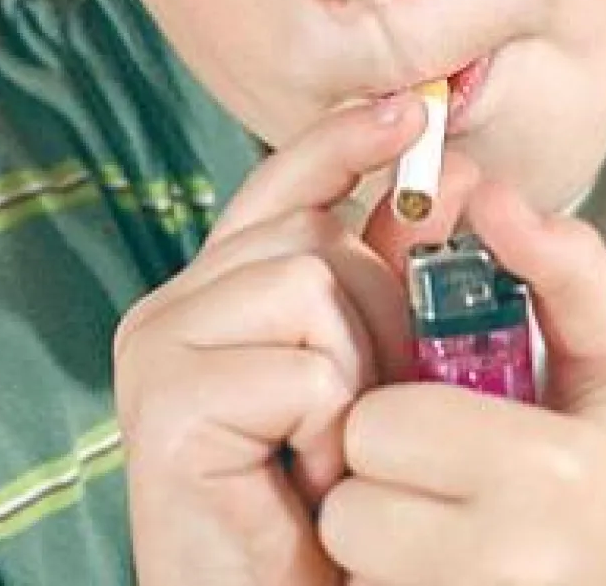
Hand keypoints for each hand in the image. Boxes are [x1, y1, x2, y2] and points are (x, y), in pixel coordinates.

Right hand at [113, 95, 475, 585]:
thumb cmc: (337, 497)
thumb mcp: (376, 367)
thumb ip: (390, 276)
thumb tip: (445, 176)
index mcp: (221, 288)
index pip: (284, 185)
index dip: (344, 141)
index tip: (410, 108)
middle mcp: (177, 305)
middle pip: (314, 234)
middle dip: (380, 317)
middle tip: (364, 410)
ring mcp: (160, 348)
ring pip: (310, 284)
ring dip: (358, 378)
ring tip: (333, 452)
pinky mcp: (165, 406)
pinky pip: (301, 366)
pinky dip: (335, 430)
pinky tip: (310, 482)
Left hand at [319, 179, 605, 585]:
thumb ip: (563, 263)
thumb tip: (487, 193)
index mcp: (546, 472)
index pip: (380, 426)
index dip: (395, 408)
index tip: (429, 407)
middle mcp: (507, 566)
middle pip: (350, 508)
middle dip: (376, 476)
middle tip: (427, 468)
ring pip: (351, 568)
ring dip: (377, 538)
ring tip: (434, 518)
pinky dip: (387, 581)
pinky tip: (437, 557)